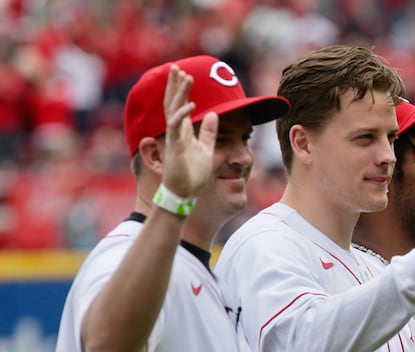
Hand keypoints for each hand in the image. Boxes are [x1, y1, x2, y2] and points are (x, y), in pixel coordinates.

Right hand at [162, 64, 215, 197]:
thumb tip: (214, 114)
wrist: (186, 192)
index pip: (180, 105)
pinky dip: (183, 114)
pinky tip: (192, 104)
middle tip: (176, 67)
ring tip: (184, 77)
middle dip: (175, 85)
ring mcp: (174, 138)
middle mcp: (176, 132)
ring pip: (173, 109)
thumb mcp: (206, 148)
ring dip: (179, 93)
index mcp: (182, 131)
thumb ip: (208, 132)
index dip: (181, 90)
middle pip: (173, 103)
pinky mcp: (174, 146)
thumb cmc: (193, 173)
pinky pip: (176, 126)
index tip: (185, 75)